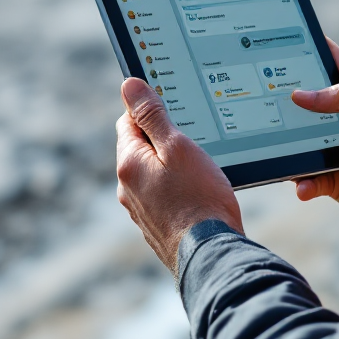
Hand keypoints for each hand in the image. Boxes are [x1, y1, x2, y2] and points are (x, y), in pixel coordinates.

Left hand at [115, 77, 242, 274]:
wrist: (211, 252)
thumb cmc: (199, 198)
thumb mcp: (178, 146)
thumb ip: (152, 115)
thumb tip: (129, 85)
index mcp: (129, 163)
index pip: (128, 120)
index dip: (151, 109)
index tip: (175, 108)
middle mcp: (127, 187)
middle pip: (140, 146)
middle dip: (163, 138)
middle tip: (194, 138)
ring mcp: (141, 209)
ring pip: (152, 171)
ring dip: (171, 164)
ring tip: (200, 167)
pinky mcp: (155, 225)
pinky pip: (162, 193)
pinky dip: (176, 186)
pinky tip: (198, 190)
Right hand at [290, 40, 338, 233]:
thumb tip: (302, 94)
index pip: (332, 63)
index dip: (311, 49)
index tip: (286, 35)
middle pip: (307, 103)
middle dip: (287, 99)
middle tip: (263, 94)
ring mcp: (336, 149)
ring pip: (301, 142)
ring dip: (288, 144)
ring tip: (275, 144)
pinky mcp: (334, 179)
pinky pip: (309, 178)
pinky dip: (303, 182)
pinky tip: (303, 185)